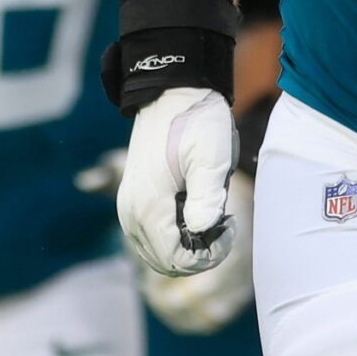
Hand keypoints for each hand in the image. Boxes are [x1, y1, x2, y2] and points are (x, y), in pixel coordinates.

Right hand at [116, 87, 238, 276]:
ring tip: (212, 217)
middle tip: (223, 224)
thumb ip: (206, 196)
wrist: (172, 92)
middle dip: (198, 254)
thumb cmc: (197, 121)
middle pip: (164, 262)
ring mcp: (128, 206)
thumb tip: (201, 230)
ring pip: (156, 253)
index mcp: (149, 206)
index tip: (228, 227)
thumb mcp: (211, 156)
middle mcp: (130, 212)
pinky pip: (151, 237)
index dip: (207, 256)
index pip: (175, 260)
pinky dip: (174, 237)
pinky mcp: (133, 199)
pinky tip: (195, 212)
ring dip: (186, 247)